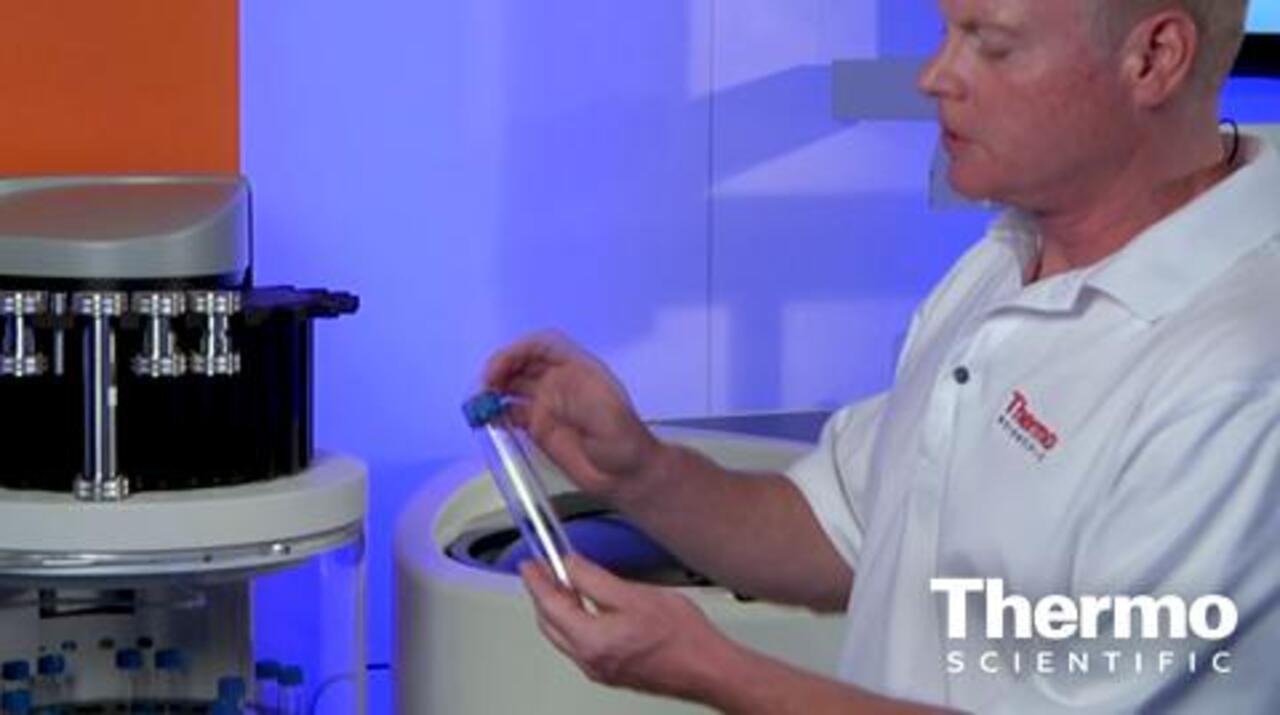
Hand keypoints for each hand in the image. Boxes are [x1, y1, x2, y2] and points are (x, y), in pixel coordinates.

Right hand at [484, 331, 663, 502]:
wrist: (626, 474)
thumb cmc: (621, 438)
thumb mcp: (605, 409)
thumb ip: (576, 398)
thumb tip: (545, 394)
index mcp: (577, 368)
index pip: (542, 345)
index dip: (518, 350)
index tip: (500, 369)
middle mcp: (559, 381)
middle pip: (523, 363)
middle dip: (501, 369)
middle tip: (484, 387)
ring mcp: (547, 405)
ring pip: (513, 386)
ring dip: (495, 390)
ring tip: (480, 403)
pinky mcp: (538, 428)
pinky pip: (511, 413)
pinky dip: (496, 414)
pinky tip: (487, 421)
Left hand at [520, 555, 735, 702]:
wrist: (708, 668)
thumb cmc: (682, 637)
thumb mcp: (635, 595)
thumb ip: (595, 579)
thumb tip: (570, 567)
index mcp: (591, 641)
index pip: (550, 606)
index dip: (536, 581)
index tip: (529, 564)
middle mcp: (590, 660)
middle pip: (550, 625)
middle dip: (542, 596)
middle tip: (540, 571)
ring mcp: (601, 669)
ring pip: (564, 636)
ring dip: (557, 609)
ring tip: (561, 584)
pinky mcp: (613, 671)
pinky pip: (580, 645)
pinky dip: (574, 622)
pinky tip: (586, 608)